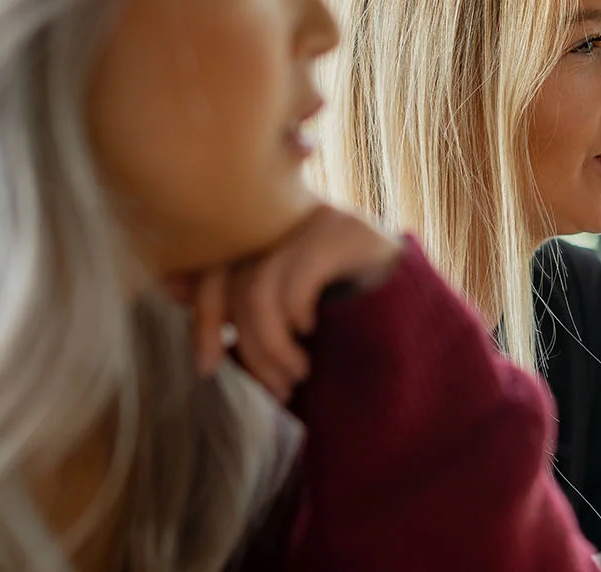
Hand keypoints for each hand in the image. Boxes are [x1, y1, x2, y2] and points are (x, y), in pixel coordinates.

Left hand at [183, 204, 402, 400]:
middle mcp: (294, 217)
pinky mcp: (347, 232)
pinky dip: (293, 320)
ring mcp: (321, 219)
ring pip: (258, 289)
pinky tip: (312, 337)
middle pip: (229, 275)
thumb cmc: (358, 328)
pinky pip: (293, 281)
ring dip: (268, 348)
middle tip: (249, 384)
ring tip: (294, 376)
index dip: (202, 312)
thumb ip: (241, 306)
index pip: (219, 264)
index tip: (206, 364)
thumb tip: (169, 287)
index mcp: (278, 233)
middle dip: (227, 339)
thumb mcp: (291, 323)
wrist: (431, 331)